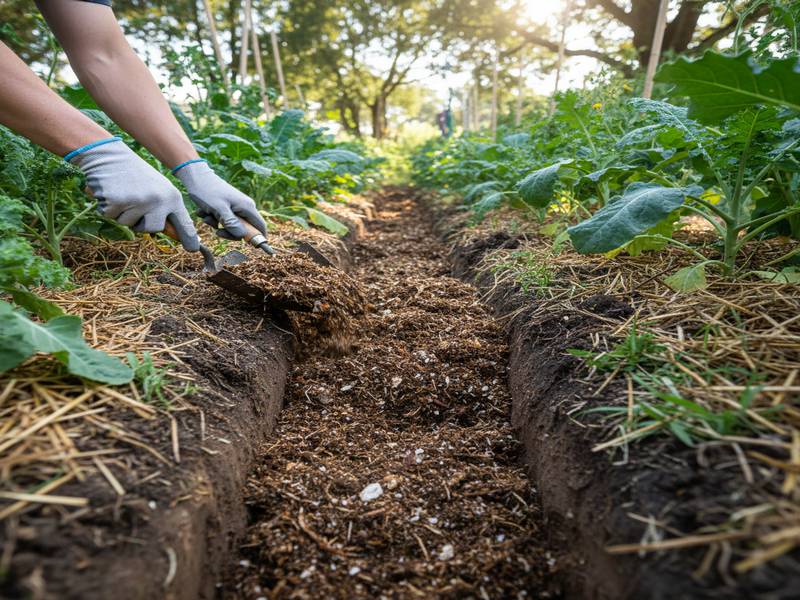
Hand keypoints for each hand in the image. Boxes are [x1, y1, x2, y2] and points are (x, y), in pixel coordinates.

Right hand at [67, 138, 199, 250]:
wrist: (108, 155)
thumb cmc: (134, 174)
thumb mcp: (157, 189)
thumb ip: (165, 209)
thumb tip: (173, 233)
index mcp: (172, 197)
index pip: (183, 222)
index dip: (188, 237)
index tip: (193, 249)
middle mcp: (159, 201)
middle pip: (152, 229)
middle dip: (141, 222)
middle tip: (134, 203)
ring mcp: (139, 202)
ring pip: (128, 223)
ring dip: (121, 212)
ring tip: (122, 192)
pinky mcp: (118, 202)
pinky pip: (110, 216)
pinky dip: (107, 206)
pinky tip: (110, 191)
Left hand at [173, 161, 267, 239]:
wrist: (195, 177)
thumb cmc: (207, 191)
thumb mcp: (218, 209)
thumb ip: (231, 223)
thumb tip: (242, 236)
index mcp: (247, 207)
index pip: (261, 227)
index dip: (258, 239)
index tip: (249, 248)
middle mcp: (244, 207)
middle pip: (244, 230)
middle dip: (229, 232)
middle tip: (217, 231)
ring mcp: (236, 207)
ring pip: (232, 226)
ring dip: (218, 225)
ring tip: (206, 216)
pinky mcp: (227, 207)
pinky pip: (224, 220)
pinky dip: (213, 219)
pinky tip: (204, 212)